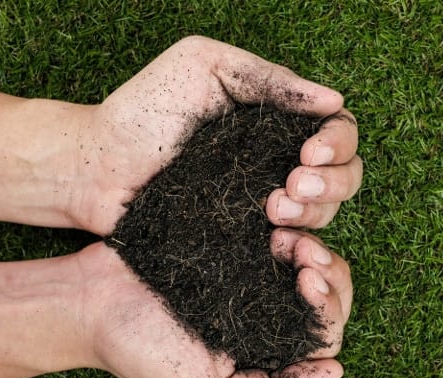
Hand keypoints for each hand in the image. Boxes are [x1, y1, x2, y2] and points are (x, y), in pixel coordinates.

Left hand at [69, 36, 361, 234]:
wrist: (98, 168)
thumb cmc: (144, 110)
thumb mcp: (205, 67)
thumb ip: (268, 79)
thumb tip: (334, 101)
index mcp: (274, 120)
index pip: (336, 131)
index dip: (338, 143)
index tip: (310, 153)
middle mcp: (276, 161)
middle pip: (344, 175)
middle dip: (333, 182)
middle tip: (292, 186)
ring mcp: (263, 202)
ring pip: (325, 212)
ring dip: (315, 212)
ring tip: (273, 208)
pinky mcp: (245, 237)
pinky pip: (291, 245)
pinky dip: (297, 243)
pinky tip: (275, 236)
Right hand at [77, 231, 350, 377]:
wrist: (94, 297)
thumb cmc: (142, 351)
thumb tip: (334, 371)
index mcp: (267, 359)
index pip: (324, 340)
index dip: (329, 310)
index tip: (307, 283)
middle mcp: (268, 321)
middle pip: (330, 301)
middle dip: (330, 276)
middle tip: (306, 256)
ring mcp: (254, 283)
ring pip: (314, 266)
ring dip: (314, 249)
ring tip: (288, 239)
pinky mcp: (238, 250)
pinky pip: (282, 238)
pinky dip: (291, 229)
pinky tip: (275, 224)